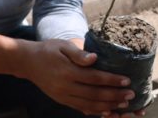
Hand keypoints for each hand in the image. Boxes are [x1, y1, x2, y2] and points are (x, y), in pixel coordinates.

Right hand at [18, 39, 141, 116]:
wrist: (27, 62)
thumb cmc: (48, 50)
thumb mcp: (63, 45)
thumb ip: (78, 53)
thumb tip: (94, 58)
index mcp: (67, 71)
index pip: (94, 78)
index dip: (112, 80)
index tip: (127, 80)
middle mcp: (65, 86)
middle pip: (94, 94)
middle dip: (114, 95)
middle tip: (131, 95)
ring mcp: (62, 95)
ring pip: (88, 105)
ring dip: (108, 105)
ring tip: (123, 105)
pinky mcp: (61, 100)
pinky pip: (80, 108)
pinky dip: (95, 111)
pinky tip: (107, 111)